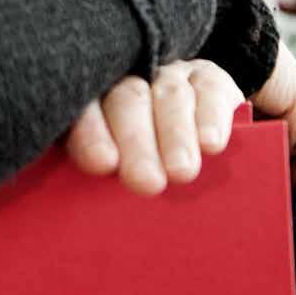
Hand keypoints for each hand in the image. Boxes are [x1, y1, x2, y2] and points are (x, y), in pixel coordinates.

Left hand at [62, 59, 244, 195]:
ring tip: (181, 171)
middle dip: (137, 141)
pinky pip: (210, 90)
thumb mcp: (119, 169)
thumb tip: (92, 217)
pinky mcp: (207, 78)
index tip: (102, 162)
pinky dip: (211, 116)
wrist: (193, 132)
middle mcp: (128, 82)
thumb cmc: (143, 163)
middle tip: (147, 181)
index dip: (91, 133)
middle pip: (127, 101)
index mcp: (94, 102)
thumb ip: (107, 175)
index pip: (84, 111)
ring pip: (170, 96)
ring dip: (176, 134)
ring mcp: (168, 77)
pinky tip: (210, 143)